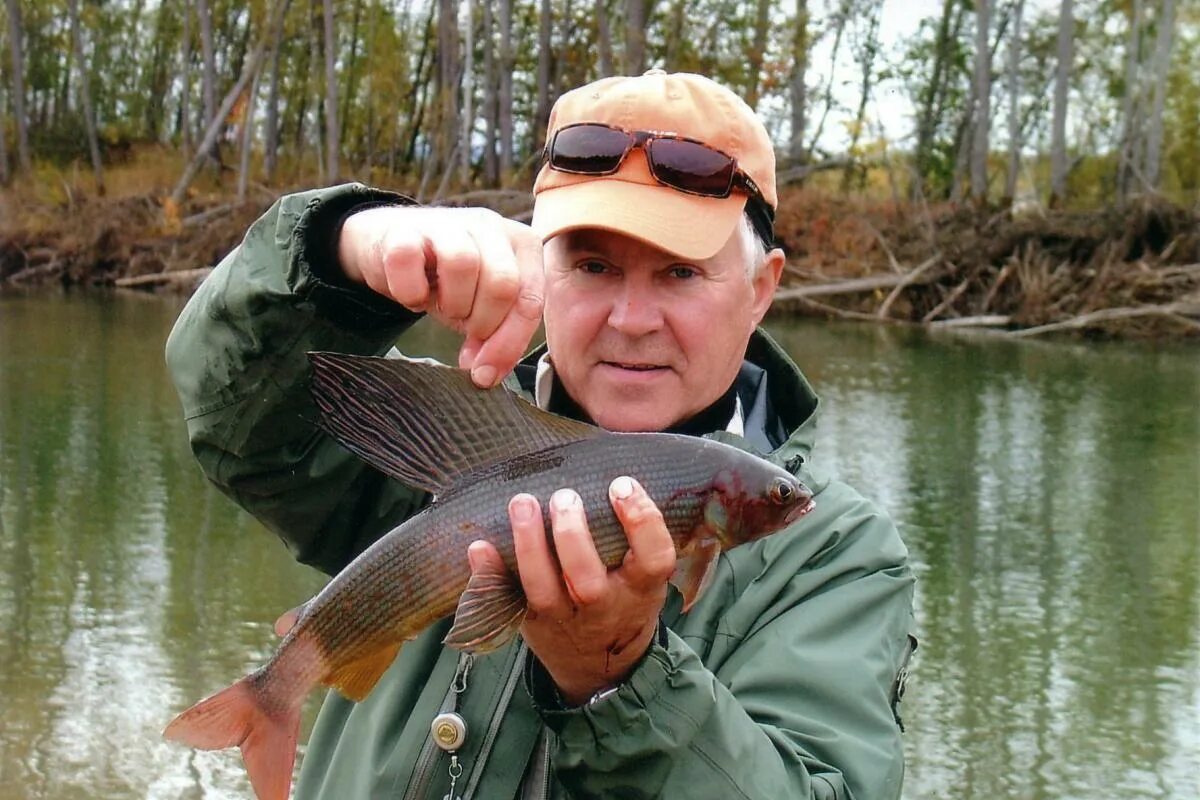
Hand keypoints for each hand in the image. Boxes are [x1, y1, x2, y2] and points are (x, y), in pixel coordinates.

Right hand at [337, 206, 544, 386]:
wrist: (392, 249)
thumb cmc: (446, 282)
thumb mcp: (481, 308)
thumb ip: (496, 336)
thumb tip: (486, 375)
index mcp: (520, 245)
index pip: (530, 299)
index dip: (508, 344)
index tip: (485, 373)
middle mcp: (489, 226)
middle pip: (502, 284)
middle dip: (482, 322)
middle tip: (462, 325)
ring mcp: (447, 223)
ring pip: (463, 264)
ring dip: (450, 303)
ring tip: (441, 306)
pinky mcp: (403, 229)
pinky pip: (409, 261)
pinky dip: (409, 292)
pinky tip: (412, 295)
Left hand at [468, 477, 676, 704]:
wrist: (600, 666)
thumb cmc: (623, 602)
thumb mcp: (644, 578)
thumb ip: (637, 540)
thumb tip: (617, 472)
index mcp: (641, 589)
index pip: (653, 558)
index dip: (641, 521)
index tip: (621, 484)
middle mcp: (603, 607)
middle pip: (587, 580)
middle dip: (572, 535)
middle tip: (565, 496)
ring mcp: (563, 618)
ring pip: (543, 589)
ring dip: (529, 545)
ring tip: (522, 502)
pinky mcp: (531, 622)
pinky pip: (505, 599)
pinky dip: (488, 573)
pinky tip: (478, 545)